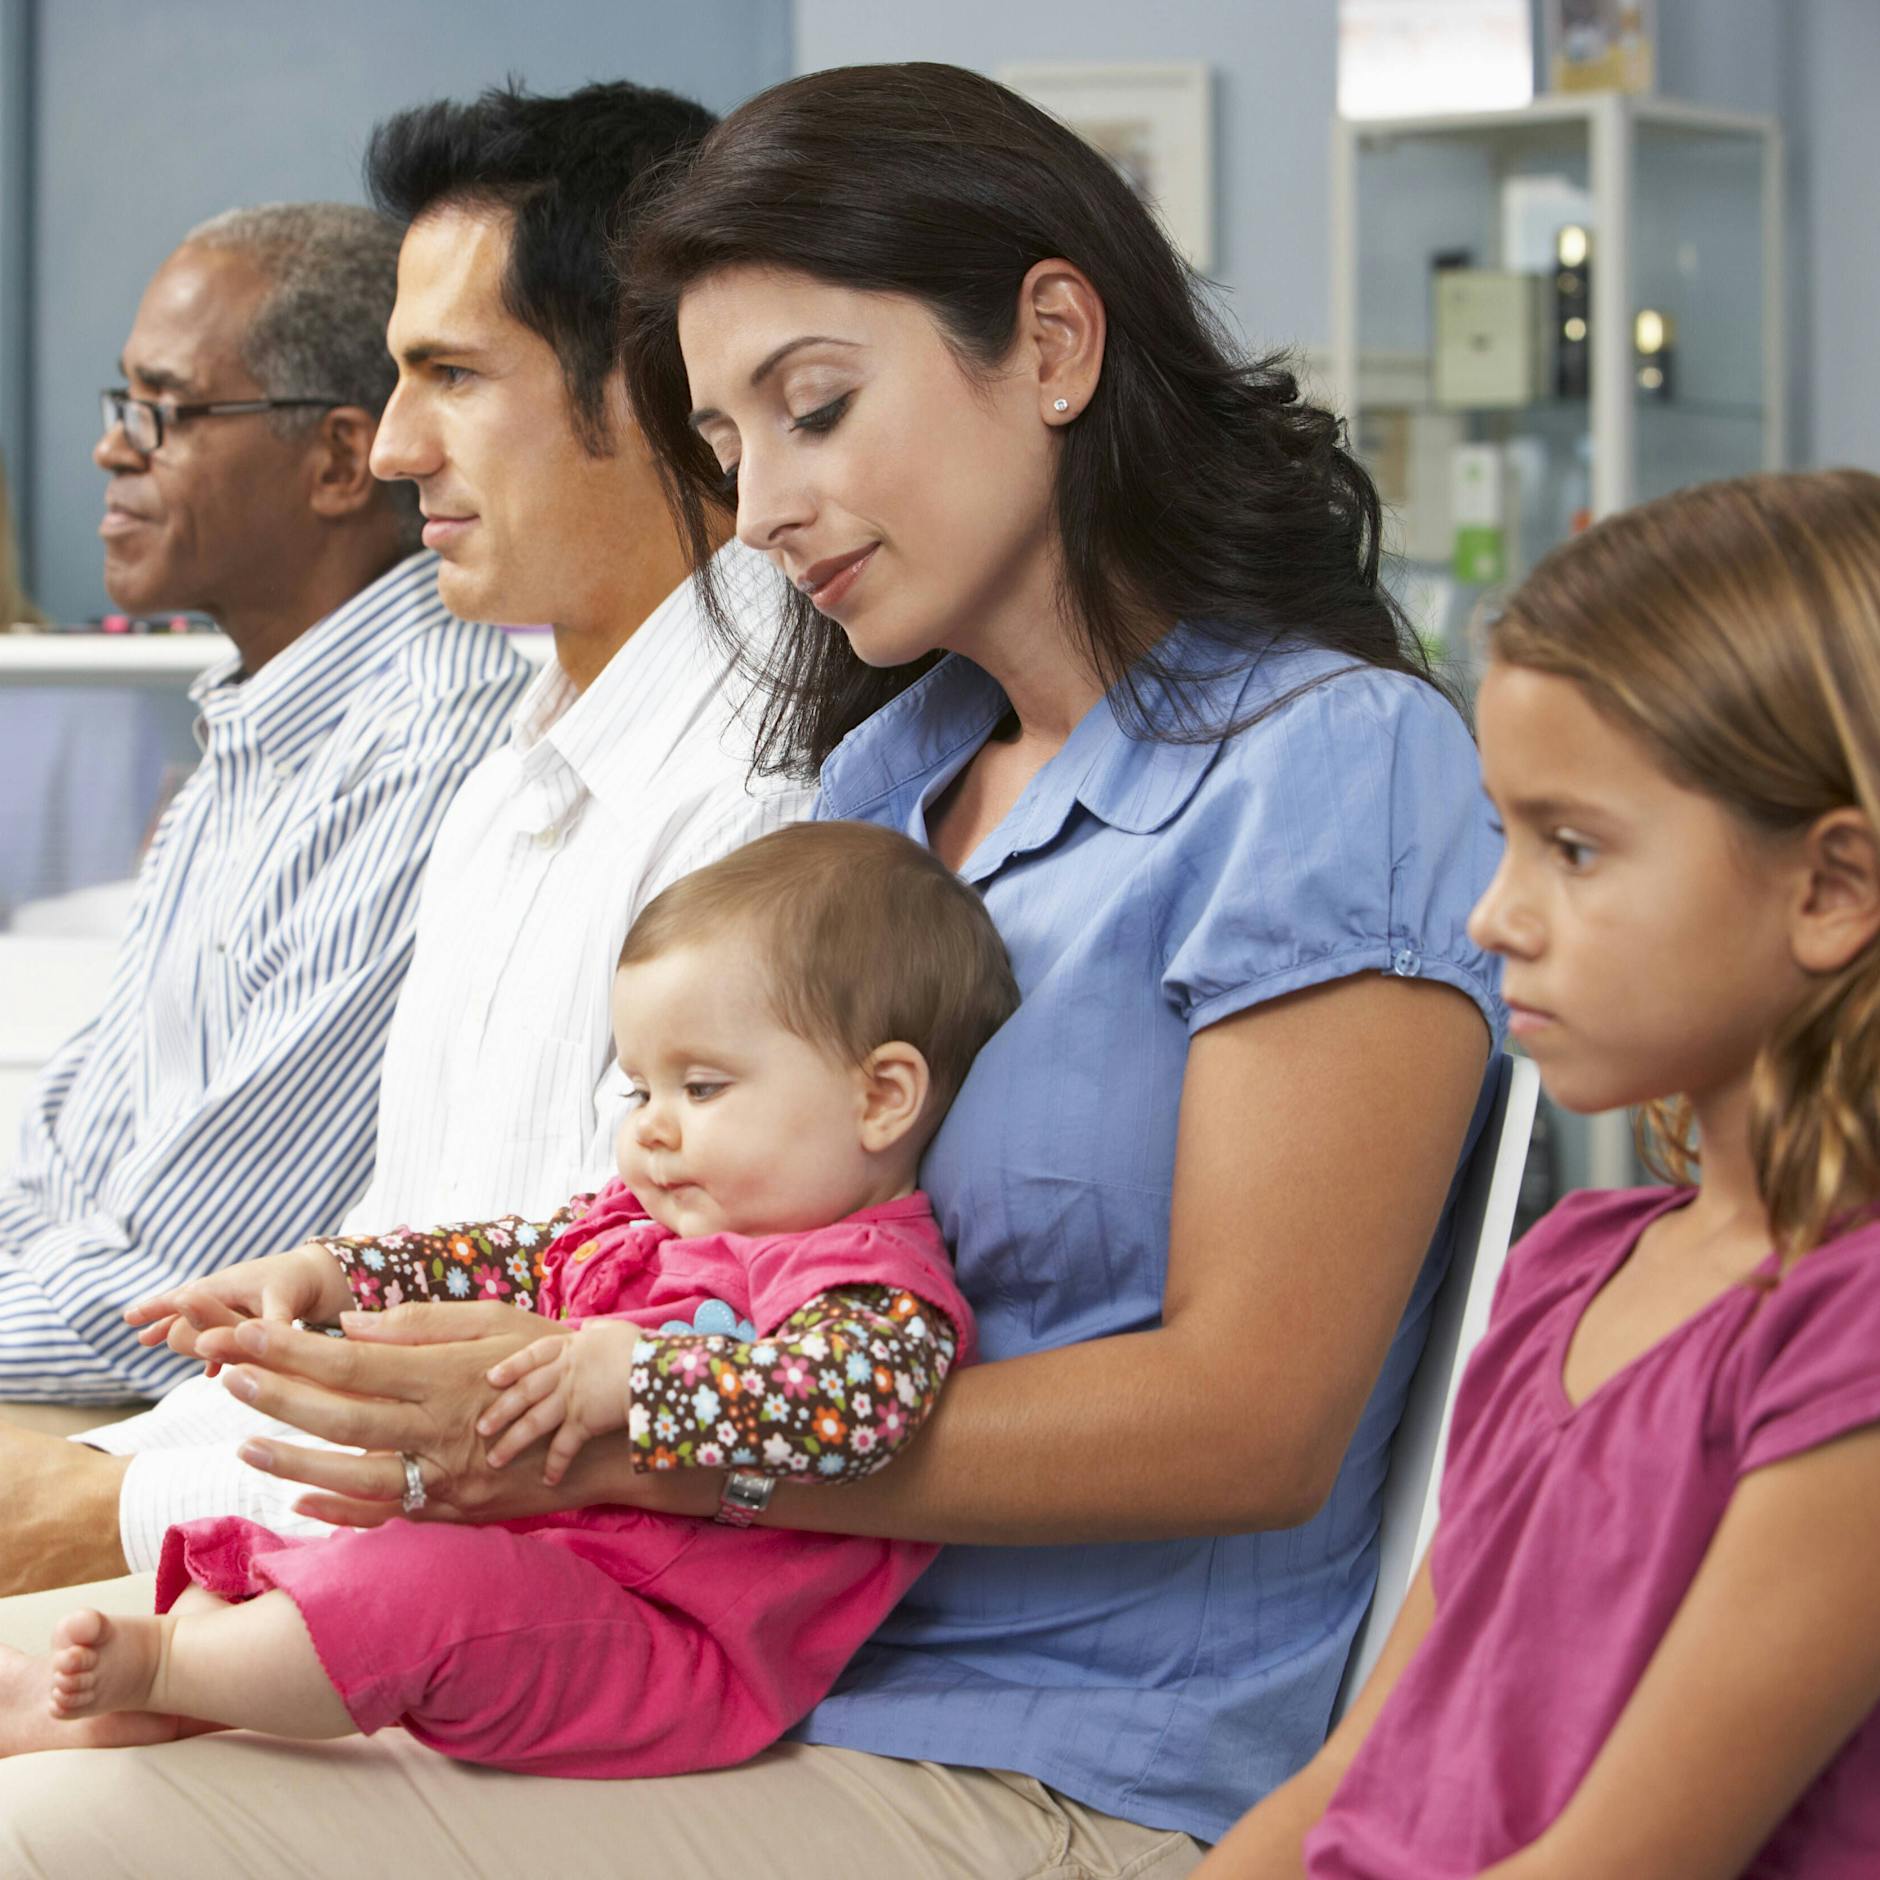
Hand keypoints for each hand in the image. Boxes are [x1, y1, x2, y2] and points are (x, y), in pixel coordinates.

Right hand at [123, 1242, 351, 1373]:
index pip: (182, 1298)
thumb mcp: (282, 1301)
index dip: (157, 1309)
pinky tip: (210, 1370)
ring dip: (184, 1333)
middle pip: (187, 1308)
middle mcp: (227, 1291)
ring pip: (203, 1319)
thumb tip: (260, 1347)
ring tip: (160, 1345)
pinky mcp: (252, 1312)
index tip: (129, 1317)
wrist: (322, 1273)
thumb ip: (268, 1323)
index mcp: (225, 1285)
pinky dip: (214, 1347)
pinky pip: (224, 1330)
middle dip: (163, 1321)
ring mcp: (238, 1301)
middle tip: (138, 1336)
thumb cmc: (300, 1281)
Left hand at [195, 1305, 712, 1527]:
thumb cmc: (552, 1356)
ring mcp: (448, 1475)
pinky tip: (302, 1498)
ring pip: (354, 1473)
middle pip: (342, 1414)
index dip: (292, 1348)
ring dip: (294, 1459)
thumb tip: (353, 1324)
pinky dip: (341, 1509)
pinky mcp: (457, 1508)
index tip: (244, 1333)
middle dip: (277, 1393)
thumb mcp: (494, 1323)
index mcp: (446, 1374)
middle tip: (224, 1373)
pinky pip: (388, 1513)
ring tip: (247, 1442)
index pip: (352, 1360)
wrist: (613, 1429)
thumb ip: (422, 1325)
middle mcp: (441, 1427)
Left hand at [481, 1319, 642, 1484]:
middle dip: (500, 1412)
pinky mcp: (584, 1422)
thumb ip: (596, 1332)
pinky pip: (564, 1447)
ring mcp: (570, 1399)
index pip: (532, 1357)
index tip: (491, 1379)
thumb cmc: (637, 1347)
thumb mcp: (613, 1330)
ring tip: (495, 1461)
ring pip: (532, 1423)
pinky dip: (556, 1465)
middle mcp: (563, 1374)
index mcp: (569, 1349)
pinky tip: (548, 1481)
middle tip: (480, 1429)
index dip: (510, 1368)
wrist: (652, 1368)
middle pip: (523, 1393)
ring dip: (512, 1443)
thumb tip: (589, 1329)